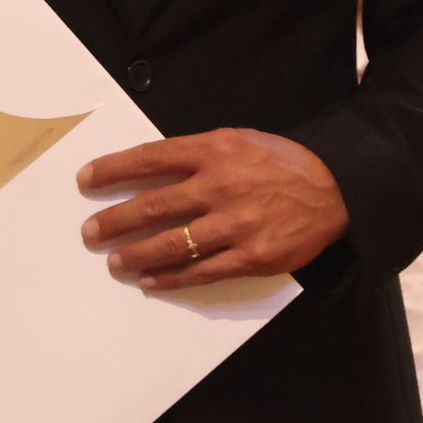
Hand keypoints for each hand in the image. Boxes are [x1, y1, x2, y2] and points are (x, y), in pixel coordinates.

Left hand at [77, 128, 349, 290]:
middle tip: (89, 232)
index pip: (150, 158)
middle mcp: (221, 186)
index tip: (85, 180)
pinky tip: (150, 281)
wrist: (337, 188)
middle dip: (116, 221)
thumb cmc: (277, 163)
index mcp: (213, 151)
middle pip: (154, 205)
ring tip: (114, 262)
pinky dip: (172, 278)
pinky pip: (203, 271)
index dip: (113, 170)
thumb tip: (144, 169)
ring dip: (137, 255)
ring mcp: (237, 224)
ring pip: (174, 243)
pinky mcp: (254, 256)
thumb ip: (194, 154)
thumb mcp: (235, 141)